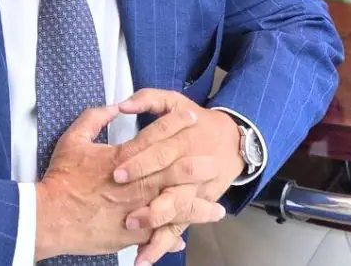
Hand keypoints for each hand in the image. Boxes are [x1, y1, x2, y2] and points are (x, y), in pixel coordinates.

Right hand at [34, 104, 225, 259]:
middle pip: (177, 170)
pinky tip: (189, 234)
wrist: (48, 217)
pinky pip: (160, 232)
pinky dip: (175, 233)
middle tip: (215, 161)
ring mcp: (137, 208)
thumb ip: (95, 118)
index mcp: (124, 158)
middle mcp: (136, 183)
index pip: (158, 135)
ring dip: (199, 204)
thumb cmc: (61, 180)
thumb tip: (113, 107)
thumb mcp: (74, 140)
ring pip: (176, 204)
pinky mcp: (132, 232)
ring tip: (217, 207)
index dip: (177, 123)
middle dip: (200, 165)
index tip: (191, 117)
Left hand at [113, 90, 246, 264]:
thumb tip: (123, 105)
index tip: (116, 172)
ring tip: (135, 234)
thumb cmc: (198, 122)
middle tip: (126, 211)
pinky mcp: (192, 207)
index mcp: (180, 139)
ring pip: (175, 210)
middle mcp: (187, 167)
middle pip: (168, 184)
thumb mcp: (174, 101)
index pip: (157, 151)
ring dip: (156, 223)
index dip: (138, 162)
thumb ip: (148, 99)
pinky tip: (144, 258)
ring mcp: (191, 190)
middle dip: (147, 199)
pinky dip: (161, 245)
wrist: (234, 141)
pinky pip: (177, 228)